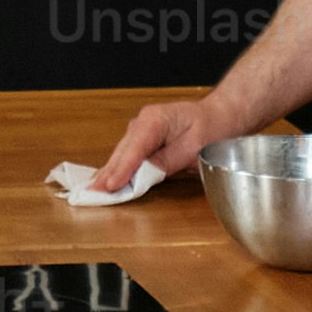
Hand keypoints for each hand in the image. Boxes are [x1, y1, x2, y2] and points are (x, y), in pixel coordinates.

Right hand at [91, 97, 226, 194]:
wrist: (219, 117)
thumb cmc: (211, 128)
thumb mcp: (193, 148)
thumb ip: (166, 161)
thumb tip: (143, 174)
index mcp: (155, 120)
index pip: (134, 148)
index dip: (122, 168)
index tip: (110, 185)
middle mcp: (143, 122)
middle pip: (122, 152)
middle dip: (108, 173)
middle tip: (91, 193)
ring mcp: (140, 131)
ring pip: (121, 155)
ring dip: (109, 174)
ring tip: (92, 191)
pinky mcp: (142, 141)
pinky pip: (127, 157)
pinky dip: (117, 171)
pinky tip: (104, 182)